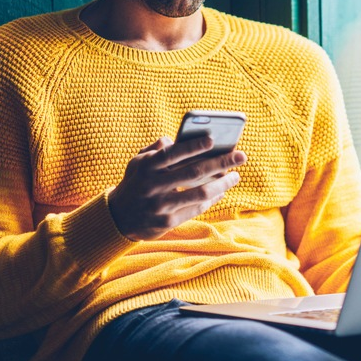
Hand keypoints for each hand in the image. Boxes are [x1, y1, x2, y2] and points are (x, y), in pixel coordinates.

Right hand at [107, 135, 246, 239]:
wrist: (119, 217)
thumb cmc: (136, 183)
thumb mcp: (138, 163)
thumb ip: (156, 149)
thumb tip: (174, 138)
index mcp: (147, 166)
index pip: (173, 153)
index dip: (193, 146)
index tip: (213, 139)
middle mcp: (153, 185)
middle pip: (194, 172)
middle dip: (221, 163)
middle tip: (241, 156)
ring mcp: (161, 205)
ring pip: (200, 193)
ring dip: (222, 184)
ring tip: (235, 176)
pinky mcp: (167, 222)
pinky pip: (196, 209)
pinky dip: (212, 199)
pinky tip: (222, 191)